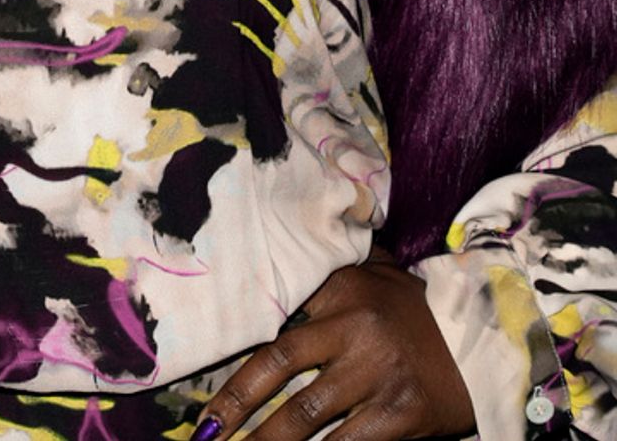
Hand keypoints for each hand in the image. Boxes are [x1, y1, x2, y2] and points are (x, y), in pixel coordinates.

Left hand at [192, 248, 474, 440]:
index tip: (208, 368)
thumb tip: (274, 268)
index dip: (238, 341)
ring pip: (305, 414)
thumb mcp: (376, 277)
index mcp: (344, 287)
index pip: (279, 312)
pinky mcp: (400, 414)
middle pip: (279, 363)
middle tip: (206, 429)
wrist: (487, 344)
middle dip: (236, 400)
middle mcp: (356, 326)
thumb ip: (331, 272)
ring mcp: (378, 373)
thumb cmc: (417, 312)